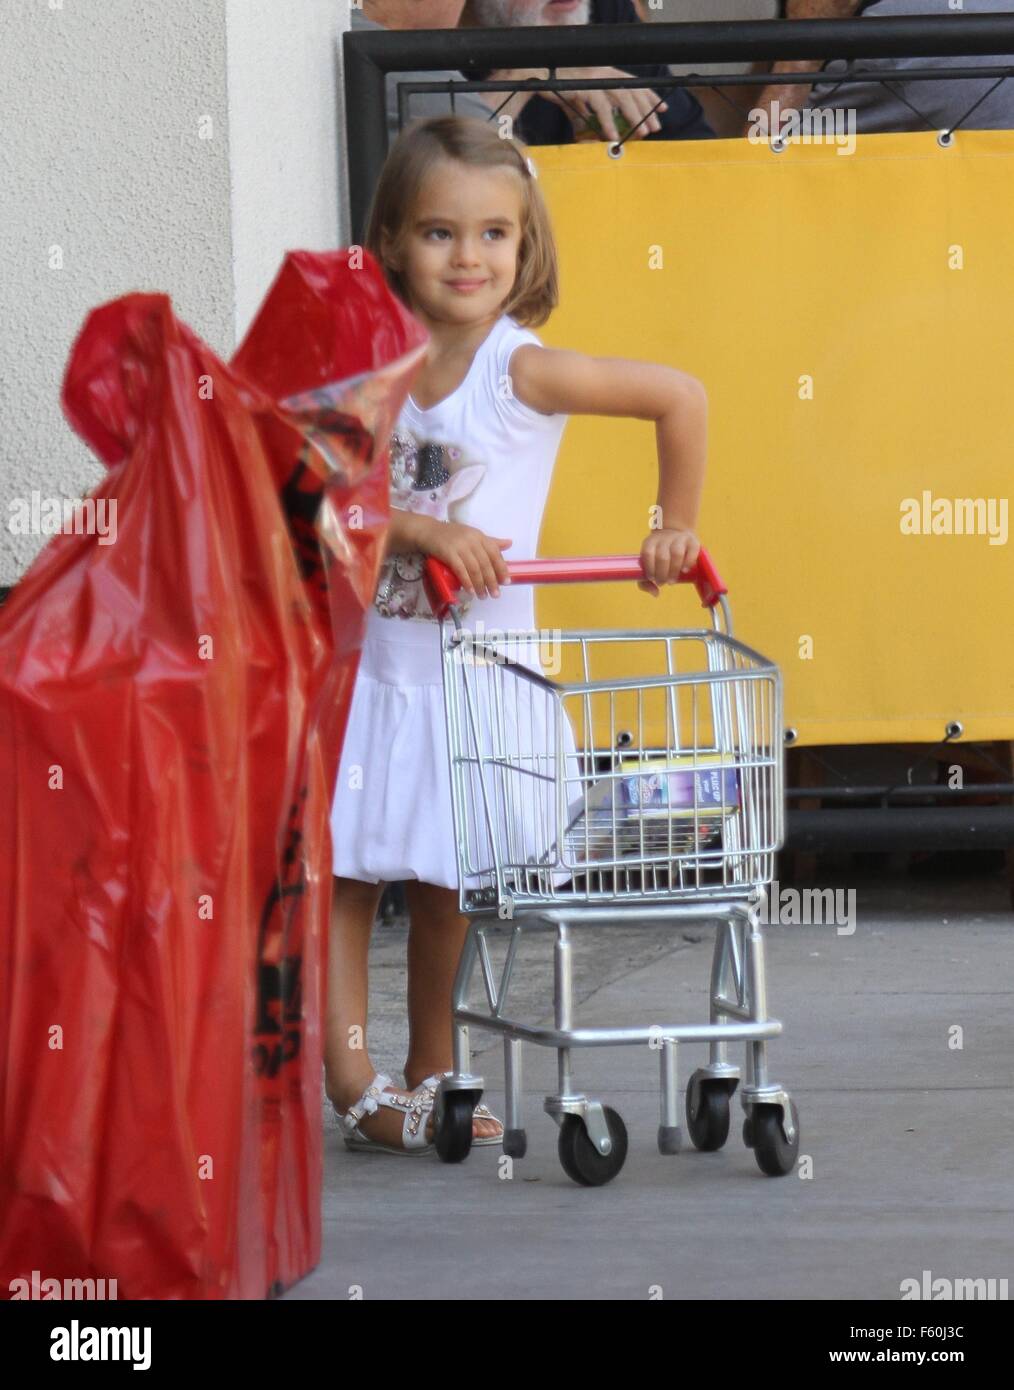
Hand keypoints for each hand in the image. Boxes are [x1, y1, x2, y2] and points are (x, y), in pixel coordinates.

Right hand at [420, 518, 511, 599]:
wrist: (428, 531)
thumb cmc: (451, 534)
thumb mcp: (472, 535)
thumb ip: (490, 542)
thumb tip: (509, 544)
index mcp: (480, 536)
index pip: (495, 553)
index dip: (501, 569)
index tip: (506, 582)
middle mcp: (472, 540)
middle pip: (485, 564)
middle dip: (492, 581)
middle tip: (495, 594)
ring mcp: (460, 546)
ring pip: (474, 569)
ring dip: (480, 585)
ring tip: (483, 596)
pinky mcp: (448, 553)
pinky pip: (460, 570)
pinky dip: (467, 582)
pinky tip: (471, 591)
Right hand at [546, 67, 667, 141]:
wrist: (538, 79)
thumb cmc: (558, 89)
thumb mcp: (579, 103)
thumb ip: (590, 116)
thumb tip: (597, 135)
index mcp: (606, 73)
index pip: (634, 84)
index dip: (649, 96)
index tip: (662, 109)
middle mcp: (604, 72)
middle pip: (633, 91)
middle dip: (646, 111)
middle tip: (655, 128)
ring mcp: (596, 78)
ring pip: (623, 97)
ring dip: (634, 117)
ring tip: (641, 134)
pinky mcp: (586, 86)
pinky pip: (602, 107)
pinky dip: (609, 123)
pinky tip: (614, 137)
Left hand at [637, 527, 700, 596]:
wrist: (676, 533)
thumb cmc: (659, 555)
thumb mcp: (649, 564)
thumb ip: (645, 582)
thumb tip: (655, 594)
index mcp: (650, 542)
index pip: (647, 554)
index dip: (650, 568)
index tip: (653, 579)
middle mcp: (664, 538)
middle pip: (662, 556)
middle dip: (662, 574)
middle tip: (664, 582)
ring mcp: (679, 538)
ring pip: (676, 553)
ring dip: (674, 570)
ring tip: (673, 580)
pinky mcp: (692, 540)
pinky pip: (692, 550)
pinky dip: (689, 562)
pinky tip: (685, 570)